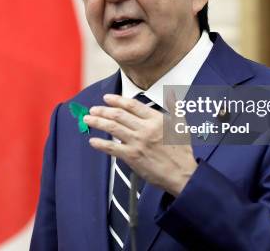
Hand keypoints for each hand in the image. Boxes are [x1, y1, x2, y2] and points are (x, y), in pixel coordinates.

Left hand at [83, 93, 197, 196]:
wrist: (182, 174)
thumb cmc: (181, 151)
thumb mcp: (181, 125)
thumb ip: (174, 108)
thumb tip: (172, 96)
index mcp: (156, 119)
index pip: (132, 105)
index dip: (117, 100)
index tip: (107, 98)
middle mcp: (145, 129)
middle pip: (118, 115)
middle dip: (103, 110)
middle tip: (93, 109)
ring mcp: (137, 142)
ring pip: (113, 128)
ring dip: (98, 122)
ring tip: (88, 119)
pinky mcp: (132, 157)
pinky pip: (112, 148)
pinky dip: (101, 144)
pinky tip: (93, 141)